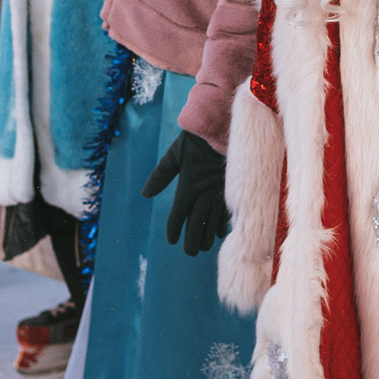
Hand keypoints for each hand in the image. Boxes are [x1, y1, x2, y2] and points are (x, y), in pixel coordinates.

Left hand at [141, 128, 229, 255]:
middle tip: (190, 252)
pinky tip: (221, 232)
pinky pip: (228, 212)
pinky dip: (223, 224)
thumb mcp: (174, 156)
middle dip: (192, 240)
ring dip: (208, 236)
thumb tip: (145, 194)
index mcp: (188, 186)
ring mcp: (220, 192)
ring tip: (204, 247)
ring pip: (213, 221)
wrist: (224, 127)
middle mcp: (204, 193)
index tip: (171, 240)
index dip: (174, 229)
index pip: (178, 215)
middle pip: (197, 224)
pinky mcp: (234, 189)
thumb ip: (160, 176)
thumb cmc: (196, 140)